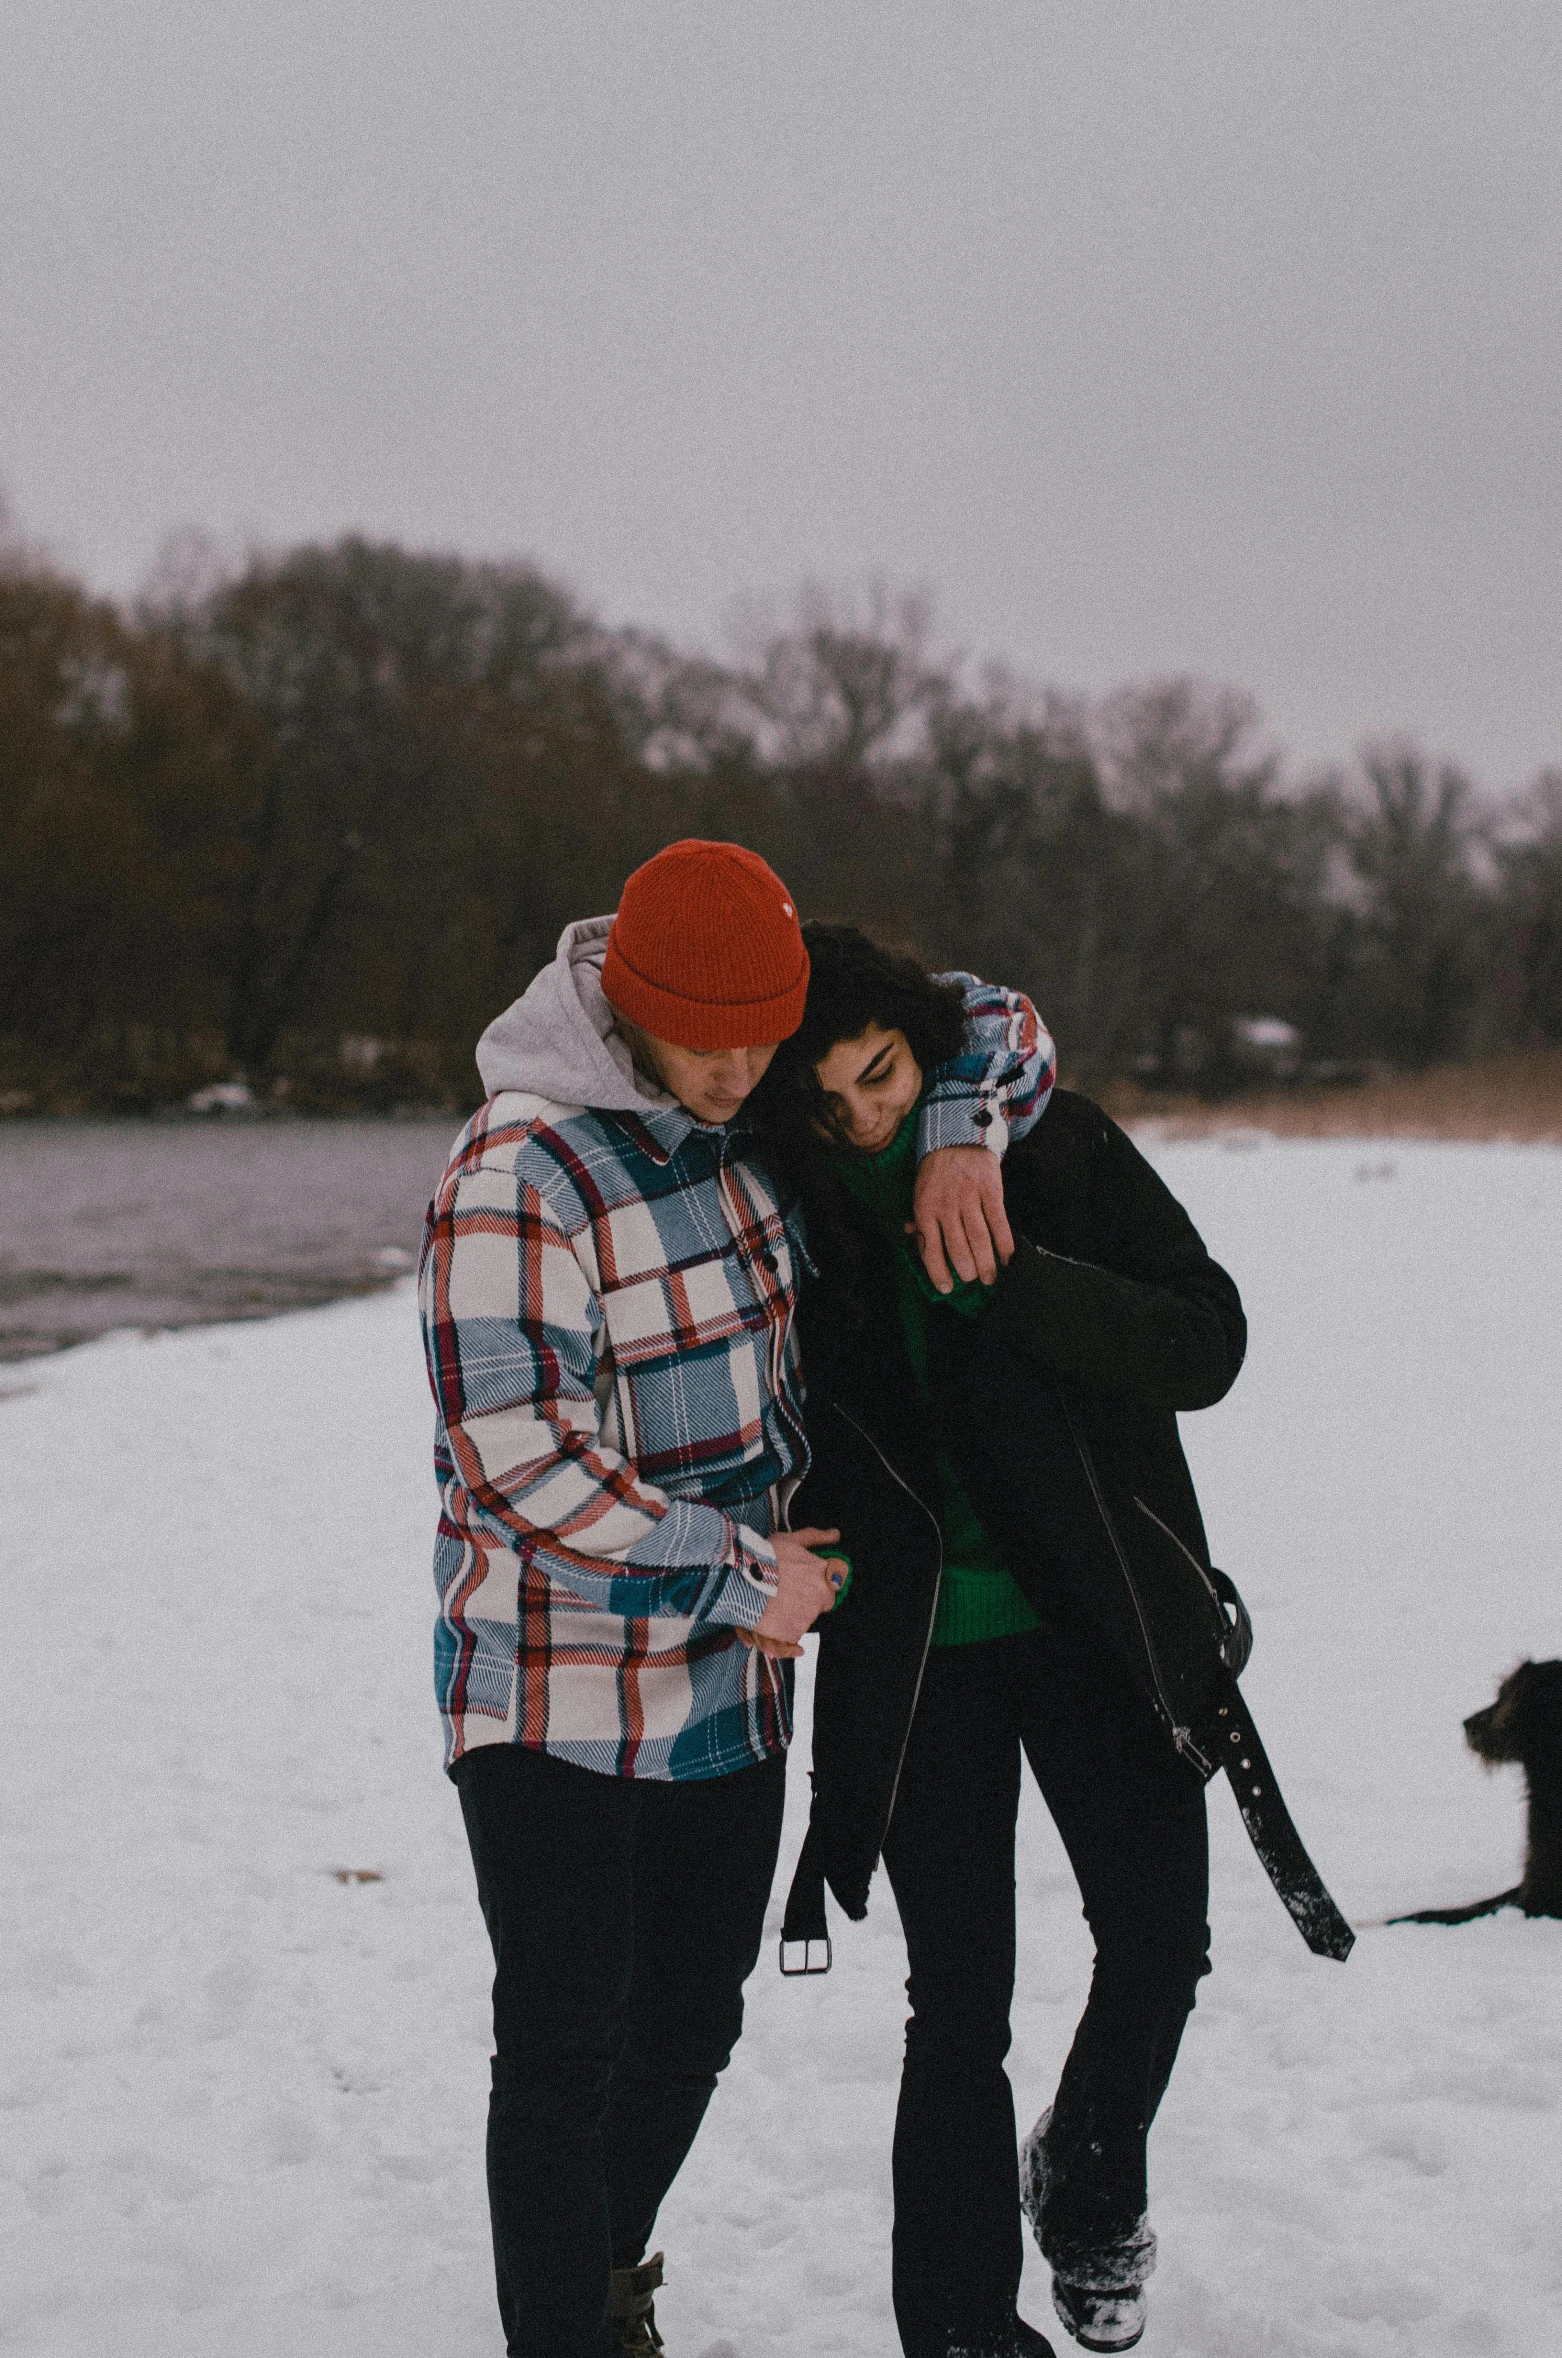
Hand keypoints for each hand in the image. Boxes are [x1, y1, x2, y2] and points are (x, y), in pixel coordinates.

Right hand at [739, 1527, 845, 1659]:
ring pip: (805, 1619)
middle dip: (808, 1599)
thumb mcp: (791, 1540)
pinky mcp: (793, 1634)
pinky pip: (792, 1639)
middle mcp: (821, 1597)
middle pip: (822, 1602)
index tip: (805, 1579)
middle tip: (785, 1592)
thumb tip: (836, 1534)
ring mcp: (808, 1617)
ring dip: (793, 1615)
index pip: (836, 1578)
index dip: (820, 1579)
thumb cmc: (764, 1556)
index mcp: (823, 1573)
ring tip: (771, 1605)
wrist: (740, 1579)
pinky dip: (783, 1636)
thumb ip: (816, 1538)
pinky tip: (769, 1623)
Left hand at [909, 1144, 1014, 1293]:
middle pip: (958, 1247)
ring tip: (989, 1278)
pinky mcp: (990, 1190)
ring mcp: (969, 1198)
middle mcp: (946, 1206)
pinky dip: (1004, 1242)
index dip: (938, 1272)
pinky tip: (1007, 1258)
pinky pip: (999, 1222)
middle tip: (973, 1281)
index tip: (946, 1289)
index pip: (930, 1249)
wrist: (956, 1135)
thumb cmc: (936, 1170)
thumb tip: (916, 1240)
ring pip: (979, 1238)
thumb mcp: (920, 1192)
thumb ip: (921, 1218)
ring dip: (986, 1263)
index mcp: (925, 1209)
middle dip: (966, 1270)